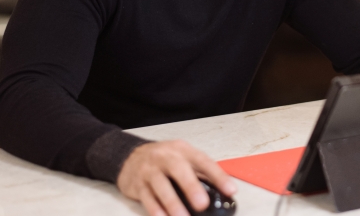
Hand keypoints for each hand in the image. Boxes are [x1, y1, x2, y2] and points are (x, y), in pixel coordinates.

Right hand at [117, 140, 236, 215]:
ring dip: (172, 203)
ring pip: (161, 186)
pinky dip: (155, 210)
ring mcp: (150, 170)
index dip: (218, 176)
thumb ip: (199, 173)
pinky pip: (147, 198)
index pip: (203, 161)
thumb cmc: (162, 159)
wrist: (130, 157)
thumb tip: (220, 192)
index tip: (230, 190)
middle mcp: (165, 157)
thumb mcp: (182, 158)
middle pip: (179, 170)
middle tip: (202, 204)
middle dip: (191, 187)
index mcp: (183, 150)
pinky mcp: (137, 184)